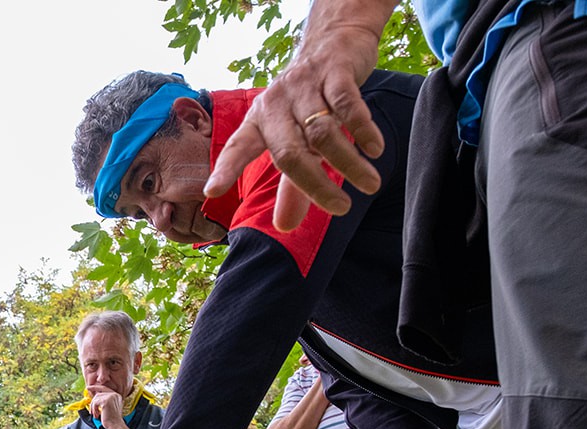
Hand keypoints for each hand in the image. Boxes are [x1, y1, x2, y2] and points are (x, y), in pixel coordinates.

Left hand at [88, 390, 126, 428]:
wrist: (116, 426)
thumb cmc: (111, 419)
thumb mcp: (109, 407)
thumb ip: (104, 400)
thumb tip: (94, 395)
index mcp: (117, 395)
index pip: (104, 388)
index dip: (95, 387)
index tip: (88, 387)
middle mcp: (115, 394)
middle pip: (98, 394)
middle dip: (93, 402)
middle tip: (91, 411)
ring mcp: (111, 397)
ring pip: (96, 398)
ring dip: (93, 407)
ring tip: (96, 415)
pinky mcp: (106, 401)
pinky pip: (95, 403)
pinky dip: (94, 409)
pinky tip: (97, 415)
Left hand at [202, 0, 393, 229]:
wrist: (332, 42)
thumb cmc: (309, 103)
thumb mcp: (297, 140)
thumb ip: (291, 186)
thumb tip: (284, 227)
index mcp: (258, 122)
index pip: (238, 148)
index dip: (226, 169)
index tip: (212, 191)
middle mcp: (275, 104)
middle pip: (289, 153)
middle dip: (315, 185)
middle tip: (341, 209)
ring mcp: (303, 87)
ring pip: (322, 132)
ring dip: (348, 162)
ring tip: (370, 185)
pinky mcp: (334, 72)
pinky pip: (347, 104)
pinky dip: (362, 129)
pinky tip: (375, 149)